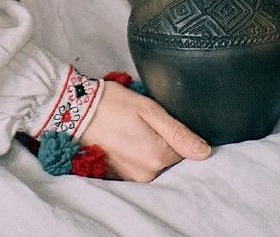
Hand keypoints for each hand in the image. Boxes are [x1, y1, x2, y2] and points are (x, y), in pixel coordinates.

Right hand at [80, 81, 210, 181]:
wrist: (75, 108)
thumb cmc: (111, 103)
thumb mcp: (149, 109)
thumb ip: (178, 132)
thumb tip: (205, 152)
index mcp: (157, 157)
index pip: (183, 150)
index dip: (174, 132)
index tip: (159, 119)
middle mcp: (146, 174)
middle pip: (167, 159)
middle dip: (160, 140)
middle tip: (141, 120)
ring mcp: (130, 177)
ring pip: (152, 162)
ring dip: (146, 147)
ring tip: (130, 127)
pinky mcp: (117, 175)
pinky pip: (136, 165)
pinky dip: (133, 152)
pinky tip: (123, 136)